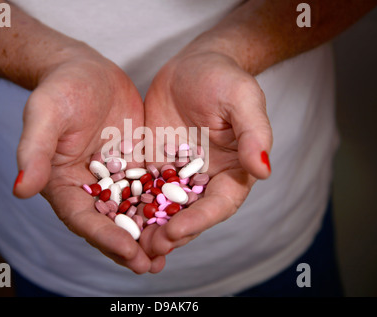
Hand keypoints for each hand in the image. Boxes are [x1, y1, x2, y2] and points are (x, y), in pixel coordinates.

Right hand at [12, 46, 164, 273]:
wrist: (86, 71)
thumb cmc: (60, 89)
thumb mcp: (45, 114)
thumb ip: (34, 151)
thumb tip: (21, 190)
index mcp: (63, 184)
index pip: (83, 218)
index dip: (104, 237)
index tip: (128, 251)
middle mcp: (89, 188)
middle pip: (109, 224)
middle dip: (130, 246)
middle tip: (152, 265)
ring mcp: (115, 179)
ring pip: (133, 212)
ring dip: (149, 234)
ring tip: (170, 252)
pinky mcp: (136, 166)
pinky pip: (151, 189)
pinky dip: (163, 206)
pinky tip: (182, 218)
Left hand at [140, 44, 272, 257]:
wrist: (192, 66)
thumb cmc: (223, 79)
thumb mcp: (242, 99)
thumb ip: (253, 133)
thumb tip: (263, 170)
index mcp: (232, 172)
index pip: (218, 205)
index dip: (198, 221)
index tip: (176, 231)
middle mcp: (205, 181)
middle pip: (189, 215)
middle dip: (170, 234)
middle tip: (147, 249)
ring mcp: (177, 176)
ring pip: (163, 209)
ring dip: (148, 227)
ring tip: (129, 244)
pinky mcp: (153, 167)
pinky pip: (141, 189)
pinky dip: (130, 205)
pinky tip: (113, 217)